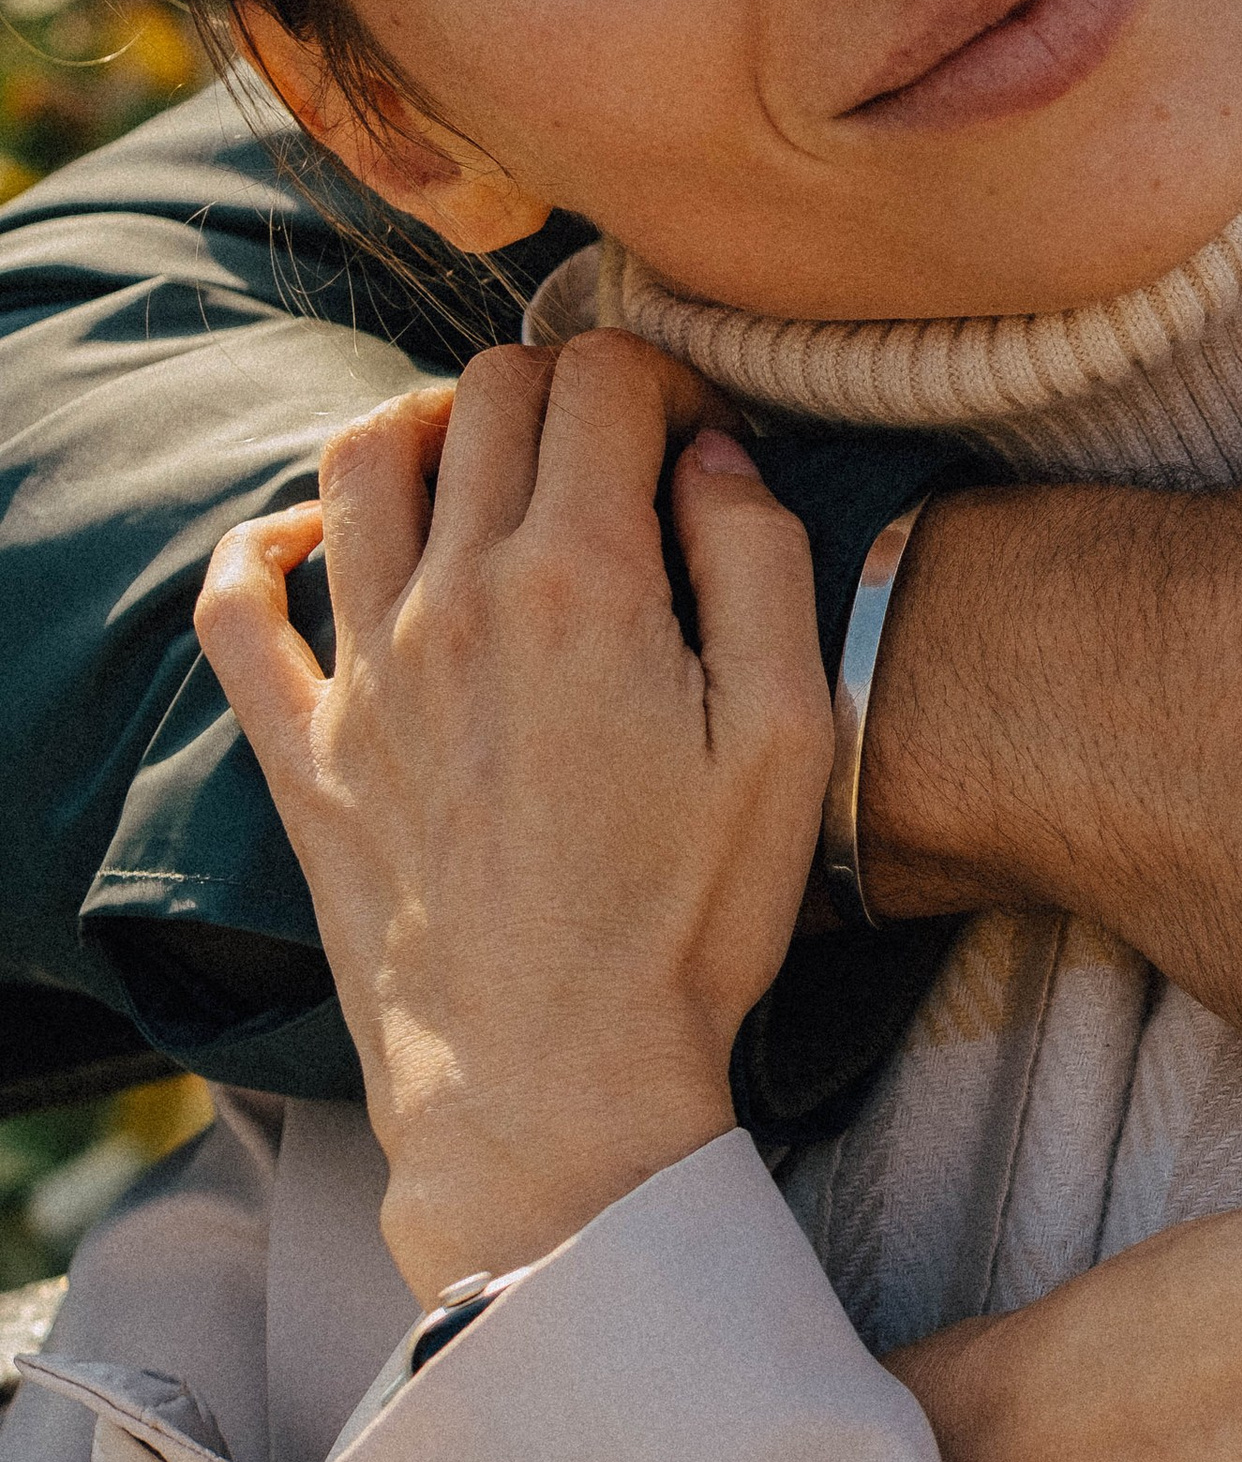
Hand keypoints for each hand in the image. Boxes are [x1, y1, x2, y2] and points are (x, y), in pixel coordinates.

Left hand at [195, 335, 833, 1299]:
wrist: (555, 1084)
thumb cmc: (686, 923)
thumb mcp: (784, 736)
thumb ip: (762, 564)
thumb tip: (712, 454)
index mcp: (581, 582)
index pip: (604, 381)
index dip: (666, 377)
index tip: (700, 435)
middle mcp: (455, 598)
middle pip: (488, 395)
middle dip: (565, 387)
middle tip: (617, 452)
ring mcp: (364, 671)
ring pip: (361, 460)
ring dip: (430, 426)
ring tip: (487, 465)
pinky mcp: (306, 750)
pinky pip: (237, 607)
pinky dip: (263, 546)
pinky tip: (317, 545)